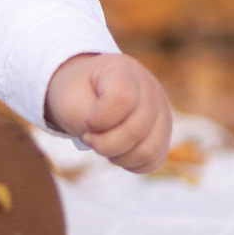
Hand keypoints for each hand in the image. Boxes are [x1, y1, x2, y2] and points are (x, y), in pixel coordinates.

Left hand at [44, 53, 172, 172]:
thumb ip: (87, 122)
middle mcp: (149, 88)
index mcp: (122, 70)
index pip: (122, 99)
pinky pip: (154, 160)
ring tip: (103, 145)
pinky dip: (132, 164)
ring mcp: (161, 110)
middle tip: (88, 138)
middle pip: (136, 129)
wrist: (88, 87)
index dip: (100, 120)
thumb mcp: (69, 100)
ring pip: (149, 149)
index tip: (85, 123)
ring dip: (119, 156)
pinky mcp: (163, 132)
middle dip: (104, 144)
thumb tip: (109, 145)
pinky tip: (116, 151)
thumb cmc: (78, 92)